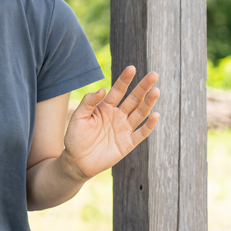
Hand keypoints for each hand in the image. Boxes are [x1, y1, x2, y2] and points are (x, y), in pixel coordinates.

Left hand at [63, 65, 159, 179]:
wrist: (76, 161)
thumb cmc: (75, 138)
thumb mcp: (78, 117)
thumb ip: (88, 102)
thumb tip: (102, 89)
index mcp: (105, 107)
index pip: (118, 90)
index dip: (125, 80)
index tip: (132, 68)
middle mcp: (117, 115)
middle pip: (133, 99)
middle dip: (143, 87)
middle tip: (153, 75)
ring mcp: (124, 129)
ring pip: (140, 113)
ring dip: (148, 103)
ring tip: (156, 91)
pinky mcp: (128, 143)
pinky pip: (141, 133)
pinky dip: (149, 125)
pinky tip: (155, 114)